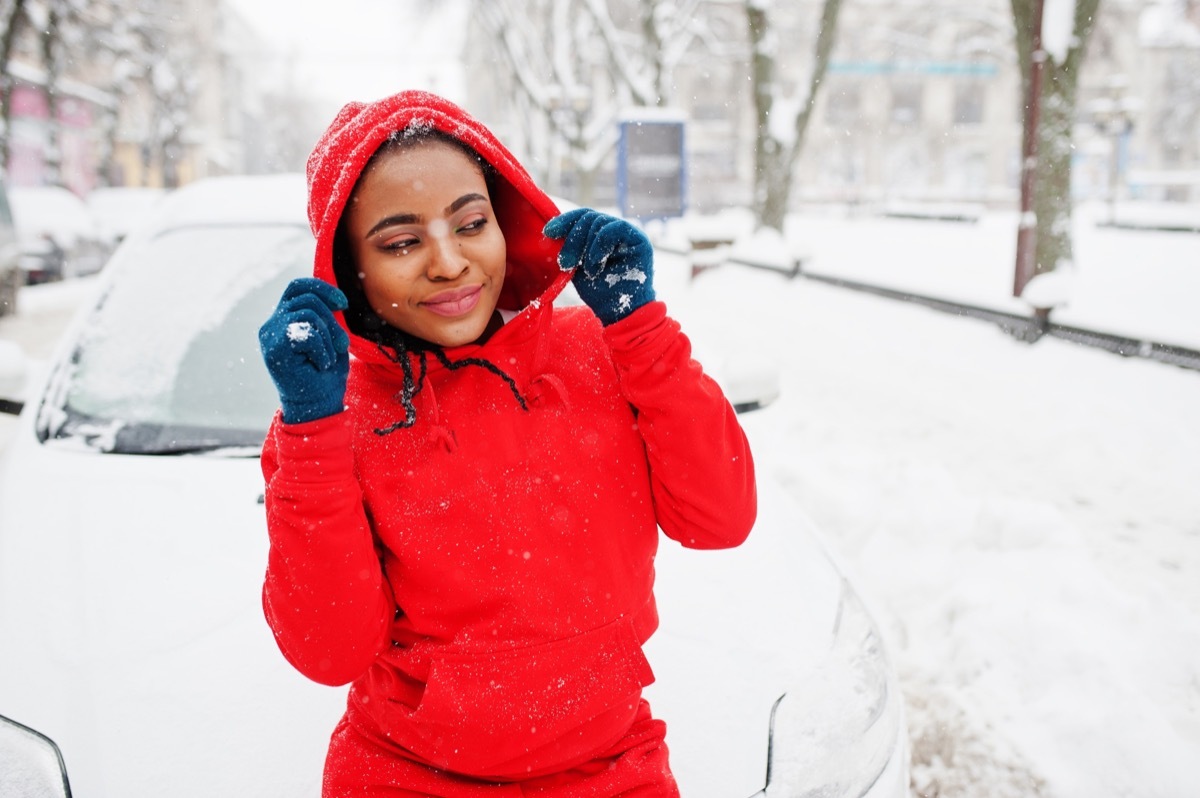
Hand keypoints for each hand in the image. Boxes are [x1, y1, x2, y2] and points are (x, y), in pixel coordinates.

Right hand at [258, 278, 349, 423]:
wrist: (318, 405)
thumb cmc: (326, 374)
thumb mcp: (330, 337)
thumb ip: (326, 316)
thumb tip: (335, 297)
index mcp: (284, 318)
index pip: (297, 287)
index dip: (321, 288)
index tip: (343, 304)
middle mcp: (272, 324)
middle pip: (306, 298)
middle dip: (332, 320)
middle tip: (341, 345)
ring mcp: (270, 336)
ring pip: (308, 313)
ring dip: (328, 337)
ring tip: (327, 357)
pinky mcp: (274, 349)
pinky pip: (307, 333)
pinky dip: (322, 349)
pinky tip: (319, 364)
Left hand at [543, 208, 654, 325]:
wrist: (620, 313)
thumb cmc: (599, 292)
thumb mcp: (576, 266)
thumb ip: (569, 247)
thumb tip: (549, 229)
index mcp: (599, 233)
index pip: (582, 217)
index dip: (564, 221)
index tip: (548, 232)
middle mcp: (614, 229)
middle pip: (588, 217)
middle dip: (572, 240)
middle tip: (565, 263)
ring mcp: (627, 233)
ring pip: (598, 222)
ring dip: (587, 248)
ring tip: (590, 271)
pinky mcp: (639, 239)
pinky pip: (614, 229)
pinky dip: (600, 245)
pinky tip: (596, 263)